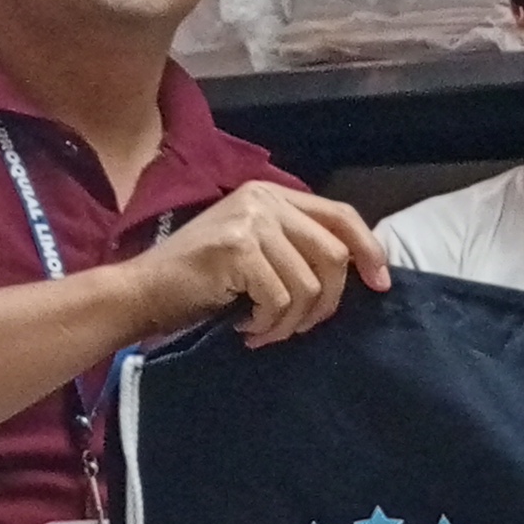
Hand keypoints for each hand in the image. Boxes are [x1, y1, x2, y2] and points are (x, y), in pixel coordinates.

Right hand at [131, 180, 389, 347]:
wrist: (142, 292)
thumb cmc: (200, 281)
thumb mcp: (256, 251)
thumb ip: (298, 248)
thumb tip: (358, 271)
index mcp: (273, 194)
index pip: (341, 216)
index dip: (370, 250)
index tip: (381, 285)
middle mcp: (264, 200)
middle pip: (334, 255)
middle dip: (327, 302)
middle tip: (298, 327)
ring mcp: (251, 221)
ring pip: (310, 285)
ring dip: (291, 321)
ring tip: (263, 328)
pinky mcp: (239, 249)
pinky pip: (282, 300)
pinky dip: (269, 324)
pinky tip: (245, 326)